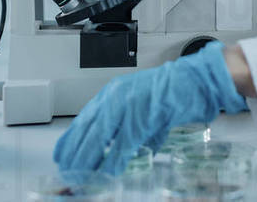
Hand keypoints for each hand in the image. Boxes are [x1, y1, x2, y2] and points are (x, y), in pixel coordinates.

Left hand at [53, 42, 246, 174]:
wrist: (195, 81)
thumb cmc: (172, 92)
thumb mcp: (144, 107)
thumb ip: (132, 127)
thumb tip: (126, 150)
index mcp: (114, 93)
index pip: (85, 118)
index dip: (71, 138)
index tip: (60, 153)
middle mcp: (116, 97)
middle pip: (88, 128)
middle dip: (74, 152)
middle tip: (66, 170)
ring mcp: (128, 105)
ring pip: (99, 137)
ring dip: (88, 159)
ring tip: (80, 176)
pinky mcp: (142, 117)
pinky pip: (123, 144)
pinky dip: (113, 160)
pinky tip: (107, 172)